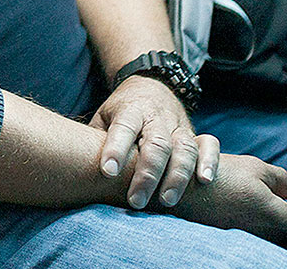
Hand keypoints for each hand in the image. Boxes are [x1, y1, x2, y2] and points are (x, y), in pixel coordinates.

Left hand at [91, 76, 220, 209]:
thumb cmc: (122, 112)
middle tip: (135, 201)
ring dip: (177, 175)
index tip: (107, 171)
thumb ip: (96, 139)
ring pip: (183, 147)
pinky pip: (209, 144)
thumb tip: (76, 167)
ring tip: (166, 201)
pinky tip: (205, 181)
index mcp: (130, 110)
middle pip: (156, 143)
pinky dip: (210, 161)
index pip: (124, 127)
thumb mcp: (103, 116)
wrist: (152, 84)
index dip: (116, 148)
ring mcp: (178, 124)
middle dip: (147, 174)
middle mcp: (157, 117)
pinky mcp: (195, 132)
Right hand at [171, 153, 286, 247]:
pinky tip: (241, 207)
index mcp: (276, 216)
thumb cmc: (220, 176)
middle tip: (279, 199)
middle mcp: (266, 234)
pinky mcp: (233, 240)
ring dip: (273, 220)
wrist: (180, 191)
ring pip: (275, 237)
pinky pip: (256, 236)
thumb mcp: (256, 167)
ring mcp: (249, 239)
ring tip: (257, 201)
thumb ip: (283, 179)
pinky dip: (256, 224)